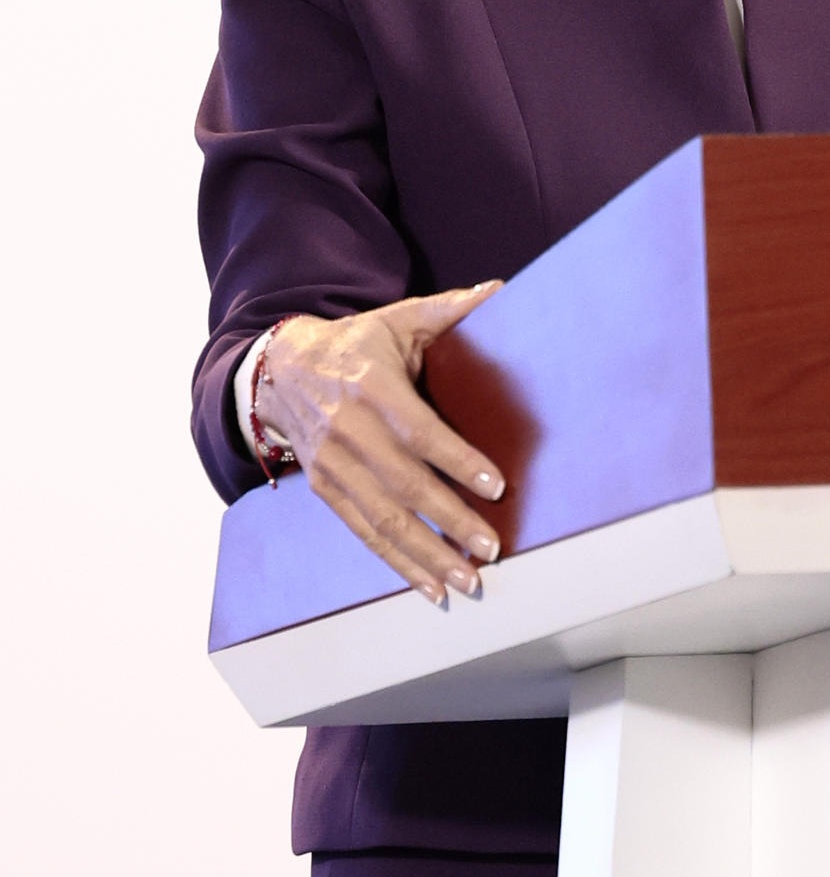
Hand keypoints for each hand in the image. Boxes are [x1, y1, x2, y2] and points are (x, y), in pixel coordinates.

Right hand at [255, 285, 505, 605]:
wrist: (281, 369)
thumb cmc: (356, 344)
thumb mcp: (397, 319)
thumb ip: (449, 309)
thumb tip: (500, 289)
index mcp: (371, 385)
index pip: (419, 431)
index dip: (457, 460)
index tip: (496, 486)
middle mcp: (348, 430)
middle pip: (403, 484)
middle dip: (449, 521)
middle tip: (491, 547)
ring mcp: (332, 465)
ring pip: (383, 519)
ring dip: (427, 556)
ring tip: (468, 580)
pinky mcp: (325, 489)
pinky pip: (364, 533)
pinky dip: (398, 564)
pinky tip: (431, 586)